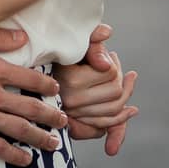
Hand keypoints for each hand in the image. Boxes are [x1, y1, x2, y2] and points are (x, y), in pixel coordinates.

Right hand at [0, 25, 66, 166]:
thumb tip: (23, 37)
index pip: (30, 78)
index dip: (46, 85)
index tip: (56, 90)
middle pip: (31, 107)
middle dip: (51, 115)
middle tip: (63, 121)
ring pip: (20, 129)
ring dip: (40, 138)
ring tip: (53, 144)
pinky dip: (15, 155)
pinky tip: (26, 159)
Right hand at [55, 24, 138, 155]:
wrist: (38, 72)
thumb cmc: (59, 53)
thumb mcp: (75, 42)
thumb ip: (92, 42)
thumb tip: (107, 52)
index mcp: (71, 80)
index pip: (110, 72)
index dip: (113, 62)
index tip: (107, 55)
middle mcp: (72, 100)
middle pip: (116, 92)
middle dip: (119, 77)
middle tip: (112, 65)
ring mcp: (74, 114)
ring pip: (115, 109)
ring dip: (123, 94)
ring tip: (116, 79)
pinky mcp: (77, 125)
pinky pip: (106, 125)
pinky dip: (121, 119)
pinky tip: (131, 110)